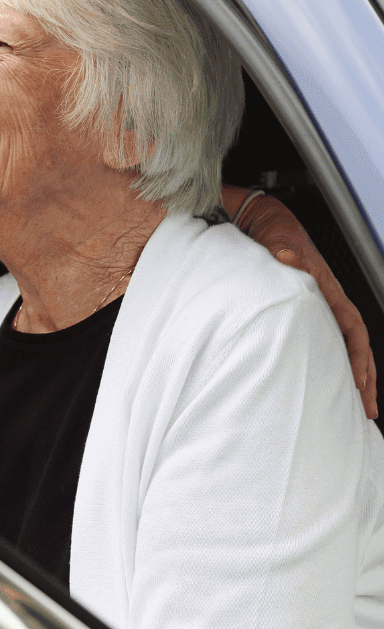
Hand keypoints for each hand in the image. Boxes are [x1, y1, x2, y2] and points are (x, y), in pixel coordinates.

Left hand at [225, 186, 376, 417]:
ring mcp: (317, 305)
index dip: (358, 355)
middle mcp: (326, 298)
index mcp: (325, 287)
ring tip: (356, 404)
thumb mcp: (276, 237)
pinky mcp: (303, 308)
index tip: (361, 381)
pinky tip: (327, 380)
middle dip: (363, 376)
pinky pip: (324, 338)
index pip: (352, 327)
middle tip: (366, 408)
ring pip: (342, 344)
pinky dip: (331, 360)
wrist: (262, 220)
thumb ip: (282, 249)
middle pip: (354, 344)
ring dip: (351, 374)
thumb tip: (286, 256)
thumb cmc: (271, 230)